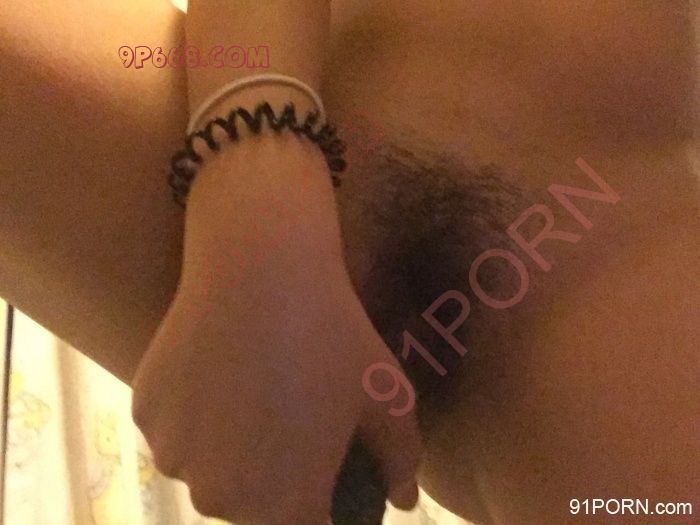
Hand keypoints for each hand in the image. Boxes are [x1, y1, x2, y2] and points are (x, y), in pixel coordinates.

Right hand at [131, 143, 420, 523]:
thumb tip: (401, 499)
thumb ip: (400, 461)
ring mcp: (172, 454)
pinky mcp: (144, 412)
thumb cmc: (333, 337)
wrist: (260, 269)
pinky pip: (176, 432)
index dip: (319, 500)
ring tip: (253, 391)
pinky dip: (195, 417)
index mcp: (282, 504)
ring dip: (228, 448)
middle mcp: (219, 495)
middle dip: (274, 475)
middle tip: (292, 418)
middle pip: (251, 504)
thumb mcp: (388, 399)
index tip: (323, 464)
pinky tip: (219, 372)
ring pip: (207, 469)